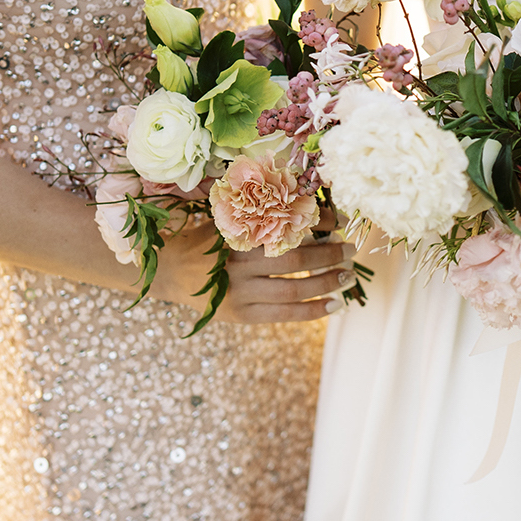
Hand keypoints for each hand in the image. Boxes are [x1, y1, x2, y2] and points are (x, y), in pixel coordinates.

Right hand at [151, 233, 354, 323]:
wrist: (170, 272)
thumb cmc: (206, 239)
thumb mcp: (226, 219)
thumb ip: (260, 214)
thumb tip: (311, 206)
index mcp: (237, 233)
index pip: (287, 226)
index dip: (318, 223)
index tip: (340, 219)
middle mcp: (238, 262)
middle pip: (296, 258)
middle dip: (329, 253)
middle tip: (351, 248)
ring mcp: (240, 291)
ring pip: (294, 288)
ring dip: (327, 282)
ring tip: (348, 276)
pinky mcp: (242, 315)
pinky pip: (285, 314)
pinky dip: (313, 310)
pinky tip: (335, 304)